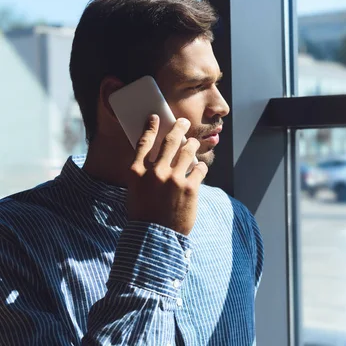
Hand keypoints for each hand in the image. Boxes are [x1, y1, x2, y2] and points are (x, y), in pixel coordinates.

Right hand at [126, 115, 206, 234]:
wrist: (154, 238)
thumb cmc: (144, 216)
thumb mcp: (135, 192)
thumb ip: (144, 174)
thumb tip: (157, 158)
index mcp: (136, 173)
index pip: (143, 143)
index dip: (150, 127)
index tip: (155, 117)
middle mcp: (155, 172)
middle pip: (169, 141)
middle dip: (179, 128)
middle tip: (184, 122)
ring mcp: (173, 179)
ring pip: (188, 151)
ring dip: (192, 144)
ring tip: (193, 143)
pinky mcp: (190, 188)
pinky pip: (200, 168)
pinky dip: (200, 167)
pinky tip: (199, 168)